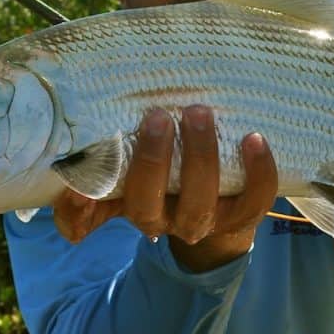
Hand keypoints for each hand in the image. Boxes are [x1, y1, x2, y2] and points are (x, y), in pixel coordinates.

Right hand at [53, 106, 278, 271]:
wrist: (221, 208)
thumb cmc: (168, 172)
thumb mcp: (136, 162)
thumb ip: (106, 151)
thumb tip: (75, 137)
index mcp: (129, 204)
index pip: (91, 215)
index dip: (79, 206)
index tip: (76, 180)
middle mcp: (163, 220)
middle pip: (149, 205)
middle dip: (151, 162)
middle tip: (156, 116)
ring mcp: (205, 219)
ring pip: (200, 202)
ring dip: (200, 158)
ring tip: (200, 114)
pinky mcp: (243, 214)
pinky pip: (254, 199)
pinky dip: (258, 171)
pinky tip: (253, 138)